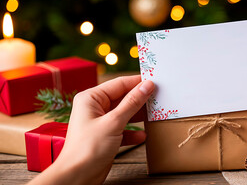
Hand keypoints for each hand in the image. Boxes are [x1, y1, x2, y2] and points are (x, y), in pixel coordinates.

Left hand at [29, 76, 154, 184]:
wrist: (77, 177)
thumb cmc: (87, 148)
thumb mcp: (114, 122)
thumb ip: (132, 103)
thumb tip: (147, 86)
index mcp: (91, 98)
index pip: (119, 84)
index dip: (138, 82)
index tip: (156, 82)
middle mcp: (94, 108)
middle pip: (123, 97)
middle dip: (140, 99)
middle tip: (158, 97)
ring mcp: (100, 122)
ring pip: (124, 113)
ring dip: (138, 115)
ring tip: (154, 114)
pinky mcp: (106, 136)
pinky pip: (123, 128)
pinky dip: (133, 132)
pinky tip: (143, 135)